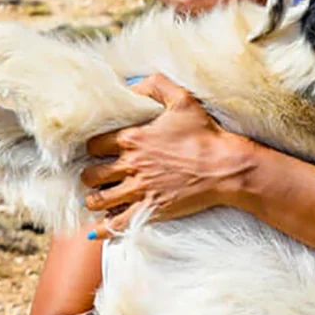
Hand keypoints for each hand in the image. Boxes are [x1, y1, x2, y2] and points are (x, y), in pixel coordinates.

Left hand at [81, 75, 254, 235]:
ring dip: (94, 200)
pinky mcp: (151, 210)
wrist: (225, 166)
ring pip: (100, 200)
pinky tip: (100, 229)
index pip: (94, 145)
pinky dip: (105, 228)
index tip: (96, 151)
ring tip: (96, 199)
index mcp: (133, 138)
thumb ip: (154, 85)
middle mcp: (131, 165)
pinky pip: (119, 224)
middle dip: (89, 176)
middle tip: (93, 176)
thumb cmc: (205, 133)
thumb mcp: (181, 99)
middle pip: (92, 175)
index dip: (92, 148)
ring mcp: (140, 190)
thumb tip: (131, 85)